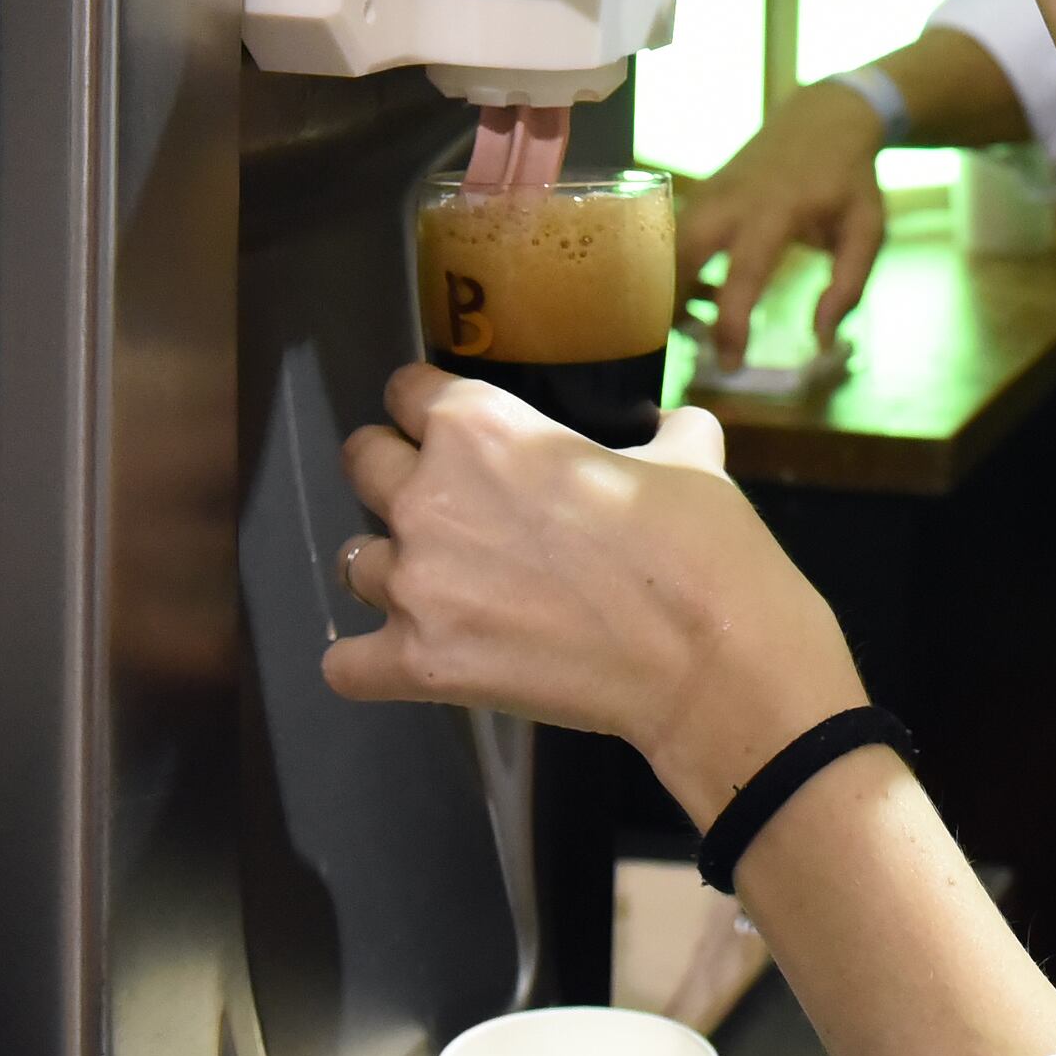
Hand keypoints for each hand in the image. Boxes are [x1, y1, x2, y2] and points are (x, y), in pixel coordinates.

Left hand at [322, 371, 863, 824]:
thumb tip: (673, 426)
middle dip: (396, 477)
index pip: (407, 391)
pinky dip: (371, 663)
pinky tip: (409, 657)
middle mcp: (427, 495)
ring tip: (444, 589)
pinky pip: (345, 664)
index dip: (430, 408)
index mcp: (481, 426)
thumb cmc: (700, 545)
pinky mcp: (418, 664)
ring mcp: (415, 584)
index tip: (450, 430)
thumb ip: (661, 431)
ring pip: (354, 561)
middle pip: (362, 462)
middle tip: (448, 508)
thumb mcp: (690, 456)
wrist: (710, 657)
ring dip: (392, 569)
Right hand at [675, 83, 889, 365]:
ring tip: (693, 324)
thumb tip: (821, 340)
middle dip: (674, 306)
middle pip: (682, 255)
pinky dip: (674, 268)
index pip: (744, 272)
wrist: (824, 116)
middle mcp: (733, 199)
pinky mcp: (702, 191)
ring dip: (670, 289)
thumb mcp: (867, 231)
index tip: (730, 364)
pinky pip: (672, 235)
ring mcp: (711, 191)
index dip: (731, 322)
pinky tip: (699, 292)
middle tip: (692, 347)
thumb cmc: (849, 181)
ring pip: (667, 245)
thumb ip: (848, 286)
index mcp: (778, 211)